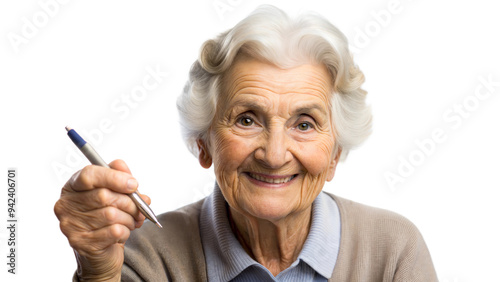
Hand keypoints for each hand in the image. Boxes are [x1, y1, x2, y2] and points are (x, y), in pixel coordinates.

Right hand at [54, 160, 150, 280]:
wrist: (103, 251)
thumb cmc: (109, 217)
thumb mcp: (117, 193)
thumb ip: (122, 178)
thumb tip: (127, 174)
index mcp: (73, 186)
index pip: (89, 175)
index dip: (114, 177)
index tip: (133, 184)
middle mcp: (66, 204)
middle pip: (104, 196)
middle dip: (129, 203)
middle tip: (138, 209)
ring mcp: (71, 225)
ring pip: (112, 215)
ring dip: (129, 218)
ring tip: (130, 222)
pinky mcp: (82, 243)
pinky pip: (114, 231)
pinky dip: (126, 231)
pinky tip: (122, 234)